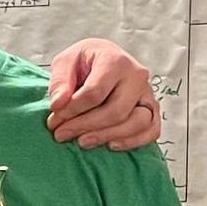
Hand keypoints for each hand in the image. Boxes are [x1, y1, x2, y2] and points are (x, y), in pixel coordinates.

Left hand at [46, 39, 160, 148]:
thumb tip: (58, 104)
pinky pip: (152, 130)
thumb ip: (59, 81)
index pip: (95, 92)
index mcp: (114, 60)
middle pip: (116, 111)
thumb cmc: (84, 62)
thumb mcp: (65, 62)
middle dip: (85, 126)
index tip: (54, 119)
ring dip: (107, 136)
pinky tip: (110, 145)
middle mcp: (136, 76)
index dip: (72, 110)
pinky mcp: (152, 109)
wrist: (103, 60)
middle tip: (61, 134)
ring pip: (137, 122)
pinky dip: (133, 141)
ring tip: (82, 142)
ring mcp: (147, 93)